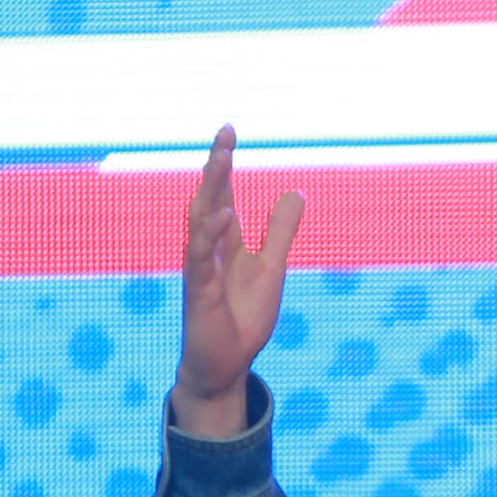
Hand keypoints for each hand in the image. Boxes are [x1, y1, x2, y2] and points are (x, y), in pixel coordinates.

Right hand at [170, 128, 302, 435]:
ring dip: (211, 189)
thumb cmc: (242, 317)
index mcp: (225, 241)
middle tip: (226, 132)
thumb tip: (295, 192)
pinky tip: (225, 213)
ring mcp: (201, 268)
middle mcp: (208, 248)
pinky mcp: (200, 291)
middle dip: (217, 166)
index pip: (223, 193)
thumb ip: (279, 231)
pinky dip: (211, 234)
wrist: (225, 365)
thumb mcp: (272, 268)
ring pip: (201, 220)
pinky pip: (201, 257)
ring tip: (222, 158)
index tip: (229, 131)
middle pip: (210, 198)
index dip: (225, 164)